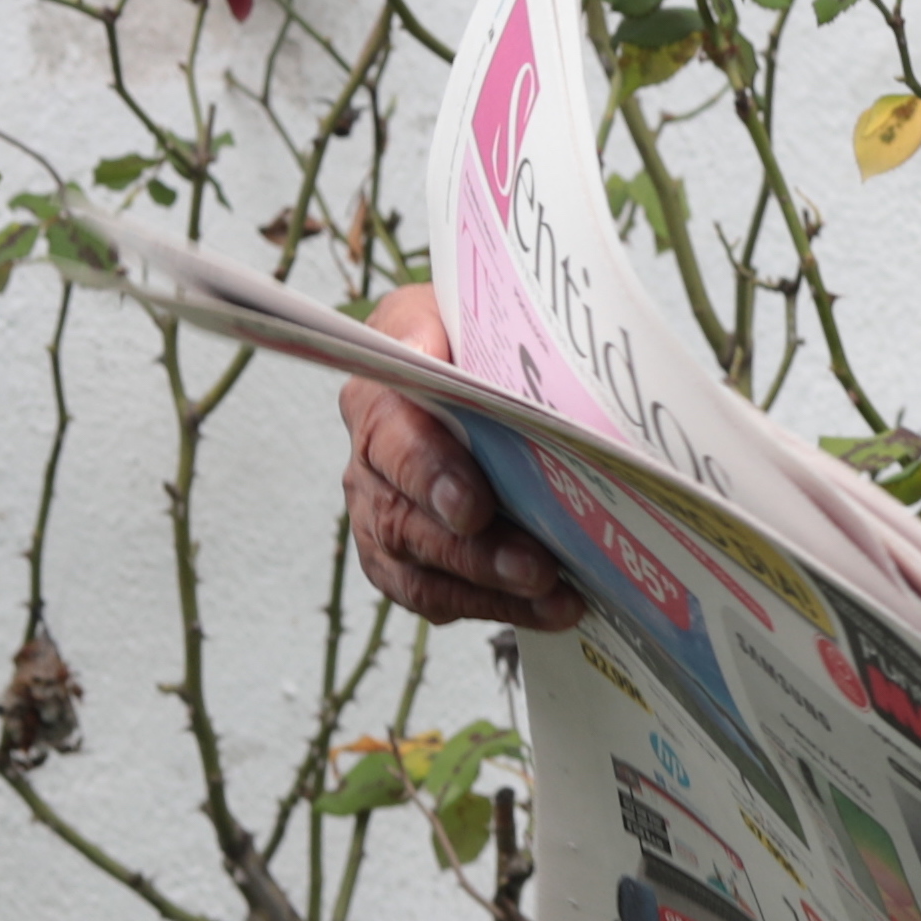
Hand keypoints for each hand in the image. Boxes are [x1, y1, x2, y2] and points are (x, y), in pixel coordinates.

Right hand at [335, 283, 579, 630]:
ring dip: (490, 590)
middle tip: (536, 566)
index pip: (392, 442)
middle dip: (474, 552)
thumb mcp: (447, 310)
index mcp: (376, 400)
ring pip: (420, 569)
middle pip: (406, 521)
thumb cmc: (461, 339)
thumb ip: (432, 326)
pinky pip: (435, 596)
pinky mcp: (404, 559)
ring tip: (554, 598)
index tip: (473, 507)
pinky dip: (492, 607)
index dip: (431, 477)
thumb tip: (425, 352)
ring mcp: (380, 517)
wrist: (460, 364)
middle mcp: (366, 466)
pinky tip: (548, 610)